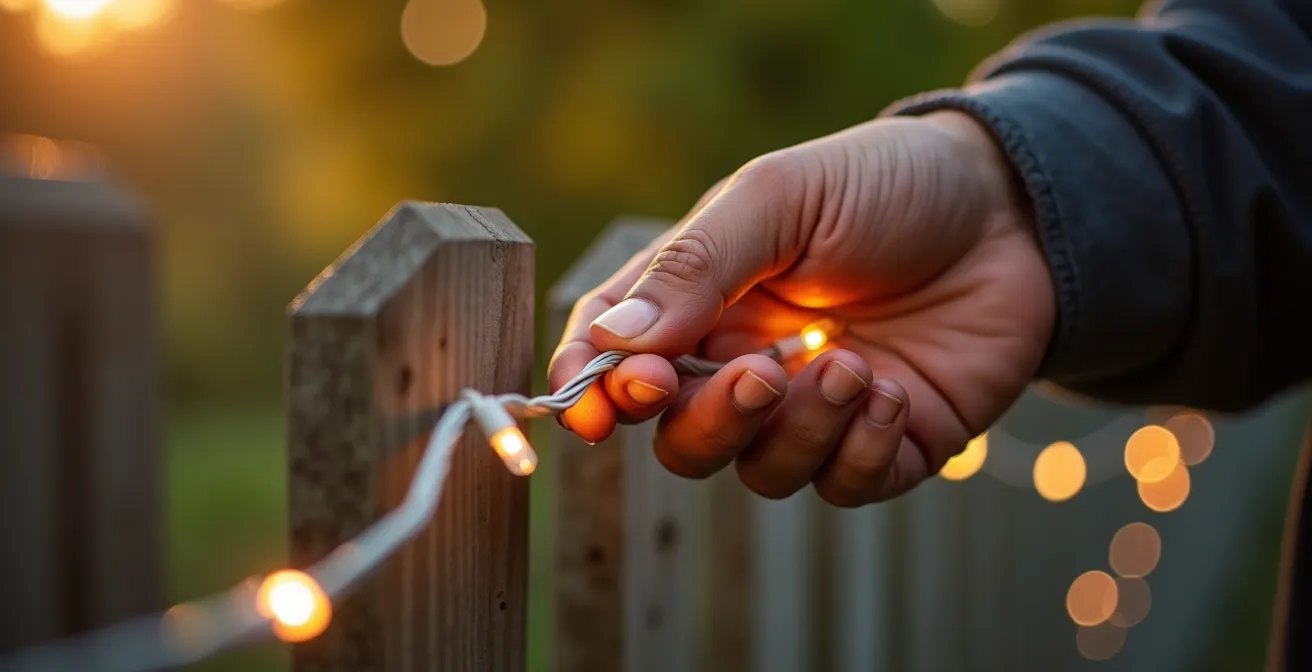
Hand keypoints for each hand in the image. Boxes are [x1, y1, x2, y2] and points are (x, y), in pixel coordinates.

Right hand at [548, 111, 1053, 505]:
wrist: (1012, 207)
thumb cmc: (884, 184)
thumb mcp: (781, 199)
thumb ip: (696, 265)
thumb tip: (616, 341)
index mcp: (703, 300)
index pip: (619, 359)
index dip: (595, 392)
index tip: (597, 412)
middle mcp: (747, 362)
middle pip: (683, 439)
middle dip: (708, 422)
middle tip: (760, 375)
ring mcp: (816, 410)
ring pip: (762, 472)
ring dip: (800, 430)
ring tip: (852, 364)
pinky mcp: (884, 443)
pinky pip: (843, 487)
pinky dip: (859, 452)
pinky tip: (891, 391)